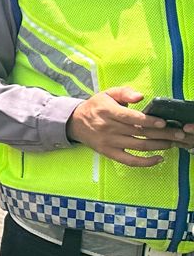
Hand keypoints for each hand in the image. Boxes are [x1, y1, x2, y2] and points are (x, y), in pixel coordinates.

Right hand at [67, 86, 193, 166]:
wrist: (75, 123)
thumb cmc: (96, 107)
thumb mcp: (107, 94)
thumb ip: (124, 93)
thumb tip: (140, 97)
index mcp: (107, 111)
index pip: (130, 118)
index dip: (148, 121)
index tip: (163, 122)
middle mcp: (108, 128)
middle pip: (139, 133)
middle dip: (162, 134)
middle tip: (179, 134)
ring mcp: (109, 142)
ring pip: (138, 146)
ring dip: (159, 146)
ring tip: (173, 143)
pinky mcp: (109, 153)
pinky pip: (129, 161)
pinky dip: (145, 162)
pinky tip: (159, 158)